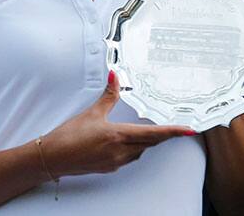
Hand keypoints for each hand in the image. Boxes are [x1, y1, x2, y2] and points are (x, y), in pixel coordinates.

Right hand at [39, 71, 192, 177]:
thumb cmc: (69, 136)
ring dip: (144, 142)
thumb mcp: (91, 113)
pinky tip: (122, 142)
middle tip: (172, 128)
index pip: (154, 134)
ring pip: (140, 151)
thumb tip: (115, 77)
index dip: (173, 132)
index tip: (190, 130)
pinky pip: (128, 157)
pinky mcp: (109, 167)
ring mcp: (116, 161)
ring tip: (142, 131)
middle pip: (150, 143)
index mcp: (119, 135)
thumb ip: (108, 96)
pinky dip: (131, 149)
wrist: (53, 157)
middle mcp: (121, 151)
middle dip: (160, 136)